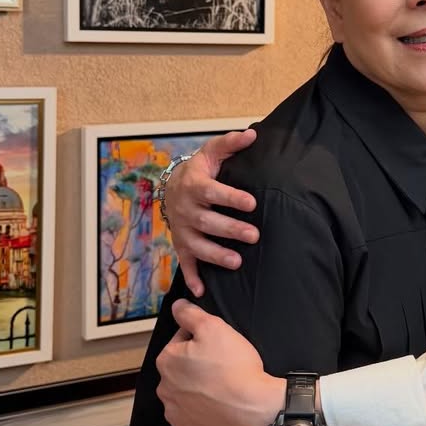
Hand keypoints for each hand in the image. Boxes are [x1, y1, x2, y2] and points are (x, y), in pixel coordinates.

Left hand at [156, 300, 282, 425]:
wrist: (254, 409)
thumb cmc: (235, 368)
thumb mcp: (215, 327)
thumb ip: (190, 314)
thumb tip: (176, 306)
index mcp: (167, 361)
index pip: (181, 341)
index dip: (202, 339)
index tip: (219, 345)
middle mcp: (164, 388)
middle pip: (181, 368)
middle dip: (197, 365)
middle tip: (223, 366)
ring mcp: (175, 413)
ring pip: (186, 393)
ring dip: (198, 389)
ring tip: (223, 387)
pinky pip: (192, 416)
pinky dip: (203, 411)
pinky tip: (219, 406)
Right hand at [164, 128, 258, 294]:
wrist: (171, 186)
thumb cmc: (200, 170)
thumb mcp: (211, 153)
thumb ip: (230, 143)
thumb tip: (253, 134)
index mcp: (194, 185)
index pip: (212, 192)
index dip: (231, 198)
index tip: (251, 203)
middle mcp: (185, 209)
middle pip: (207, 222)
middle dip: (230, 230)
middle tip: (254, 236)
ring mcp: (182, 229)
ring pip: (197, 245)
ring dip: (215, 255)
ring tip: (237, 262)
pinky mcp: (181, 244)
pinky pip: (184, 263)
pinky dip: (192, 278)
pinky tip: (201, 291)